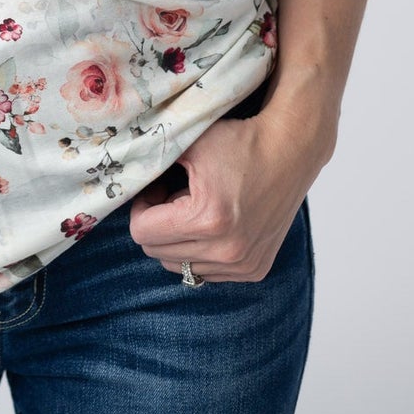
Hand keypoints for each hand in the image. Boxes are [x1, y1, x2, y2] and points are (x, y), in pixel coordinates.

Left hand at [127, 107, 311, 282]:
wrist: (290, 150)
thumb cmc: (239, 142)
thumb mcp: (189, 142)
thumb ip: (152, 161)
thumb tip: (123, 181)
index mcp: (207, 220)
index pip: (142, 233)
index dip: (141, 206)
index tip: (156, 186)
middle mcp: (228, 251)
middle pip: (157, 253)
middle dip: (158, 223)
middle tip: (173, 194)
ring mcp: (244, 265)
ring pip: (181, 267)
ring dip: (179, 239)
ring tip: (195, 207)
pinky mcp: (255, 270)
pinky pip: (208, 272)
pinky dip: (202, 250)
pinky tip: (215, 222)